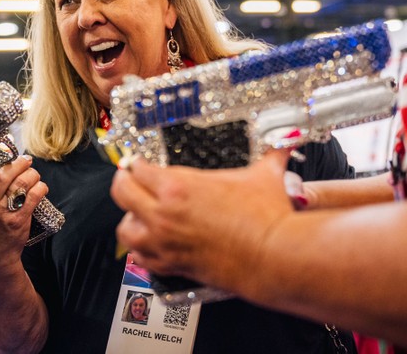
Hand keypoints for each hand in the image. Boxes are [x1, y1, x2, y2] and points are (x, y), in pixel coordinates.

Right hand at [0, 138, 48, 269]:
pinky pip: (34, 197)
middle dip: (18, 163)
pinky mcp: (18, 220)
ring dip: (32, 174)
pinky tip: (39, 188)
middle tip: (25, 160)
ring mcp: (2, 213)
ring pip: (21, 184)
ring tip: (33, 173)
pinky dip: (40, 188)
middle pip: (3, 175)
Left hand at [110, 147, 294, 292]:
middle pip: (122, 193)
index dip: (135, 162)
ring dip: (129, 218)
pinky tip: (149, 244)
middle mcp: (164, 214)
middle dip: (124, 182)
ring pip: (125, 230)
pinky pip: (141, 259)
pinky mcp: (173, 266)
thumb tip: (284, 140)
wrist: (274, 256)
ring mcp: (165, 242)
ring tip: (137, 213)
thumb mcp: (265, 174)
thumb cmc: (267, 217)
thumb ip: (270, 153)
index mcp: (178, 186)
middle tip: (128, 178)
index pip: (138, 168)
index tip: (138, 161)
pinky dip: (141, 250)